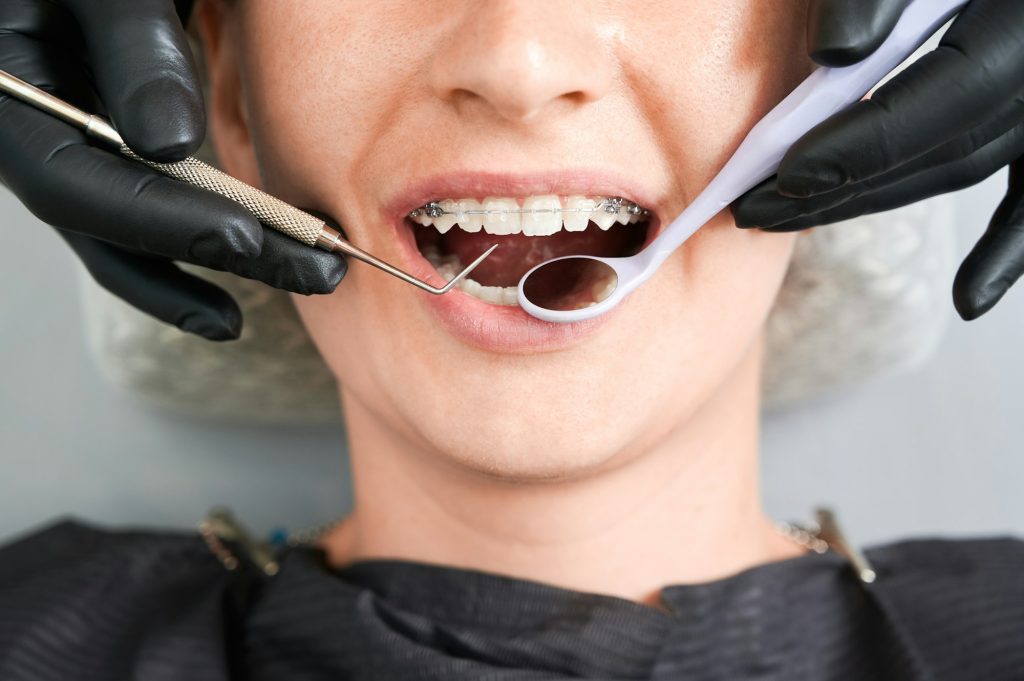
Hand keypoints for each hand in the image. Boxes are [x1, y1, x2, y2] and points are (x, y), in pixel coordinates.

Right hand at [0, 0, 345, 340]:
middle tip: (316, 270)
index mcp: (8, 99)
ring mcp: (72, 153)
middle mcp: (32, 138)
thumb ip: (135, 49)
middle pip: (112, 229)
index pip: (67, 184)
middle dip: (217, 255)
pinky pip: (148, 215)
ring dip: (220, 266)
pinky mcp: (113, 154)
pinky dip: (201, 241)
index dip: (160, 221)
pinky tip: (258, 262)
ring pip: (130, 239)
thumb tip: (170, 146)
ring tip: (308, 281)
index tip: (246, 236)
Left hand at [732, 0, 1023, 320]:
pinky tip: (969, 299)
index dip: (854, 145)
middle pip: (943, 151)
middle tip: (754, 210)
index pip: (936, 101)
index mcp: (1022, 24)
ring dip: (879, 198)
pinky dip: (1006, 249)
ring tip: (795, 219)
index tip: (777, 175)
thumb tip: (833, 58)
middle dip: (843, 186)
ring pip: (967, 168)